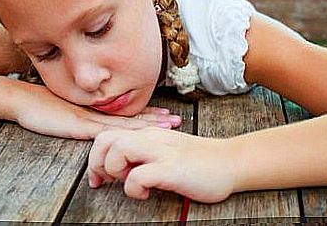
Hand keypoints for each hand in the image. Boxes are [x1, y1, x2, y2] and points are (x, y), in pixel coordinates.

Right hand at [11, 82, 181, 139]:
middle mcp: (98, 112)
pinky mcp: (79, 125)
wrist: (23, 99)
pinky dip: (123, 133)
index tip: (168, 115)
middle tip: (177, 120)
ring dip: (147, 124)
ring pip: (125, 122)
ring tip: (168, 125)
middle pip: (133, 116)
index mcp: (98, 110)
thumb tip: (100, 128)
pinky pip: (104, 130)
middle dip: (156, 119)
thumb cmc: (44, 107)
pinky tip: (135, 135)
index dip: (149, 114)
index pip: (129, 112)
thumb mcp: (71, 112)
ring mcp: (89, 118)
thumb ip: (87, 118)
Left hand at [87, 127, 236, 203]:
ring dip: (114, 170)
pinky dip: (134, 188)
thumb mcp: (167, 150)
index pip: (108, 135)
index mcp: (148, 134)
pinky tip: (146, 193)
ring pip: (118, 150)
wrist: (231, 162)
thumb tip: (123, 167)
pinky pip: (138, 176)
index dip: (95, 157)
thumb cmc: (201, 161)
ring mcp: (162, 152)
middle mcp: (151, 138)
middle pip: (105, 139)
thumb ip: (146, 153)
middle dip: (97, 164)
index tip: (99, 178)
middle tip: (108, 181)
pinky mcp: (172, 169)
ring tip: (128, 182)